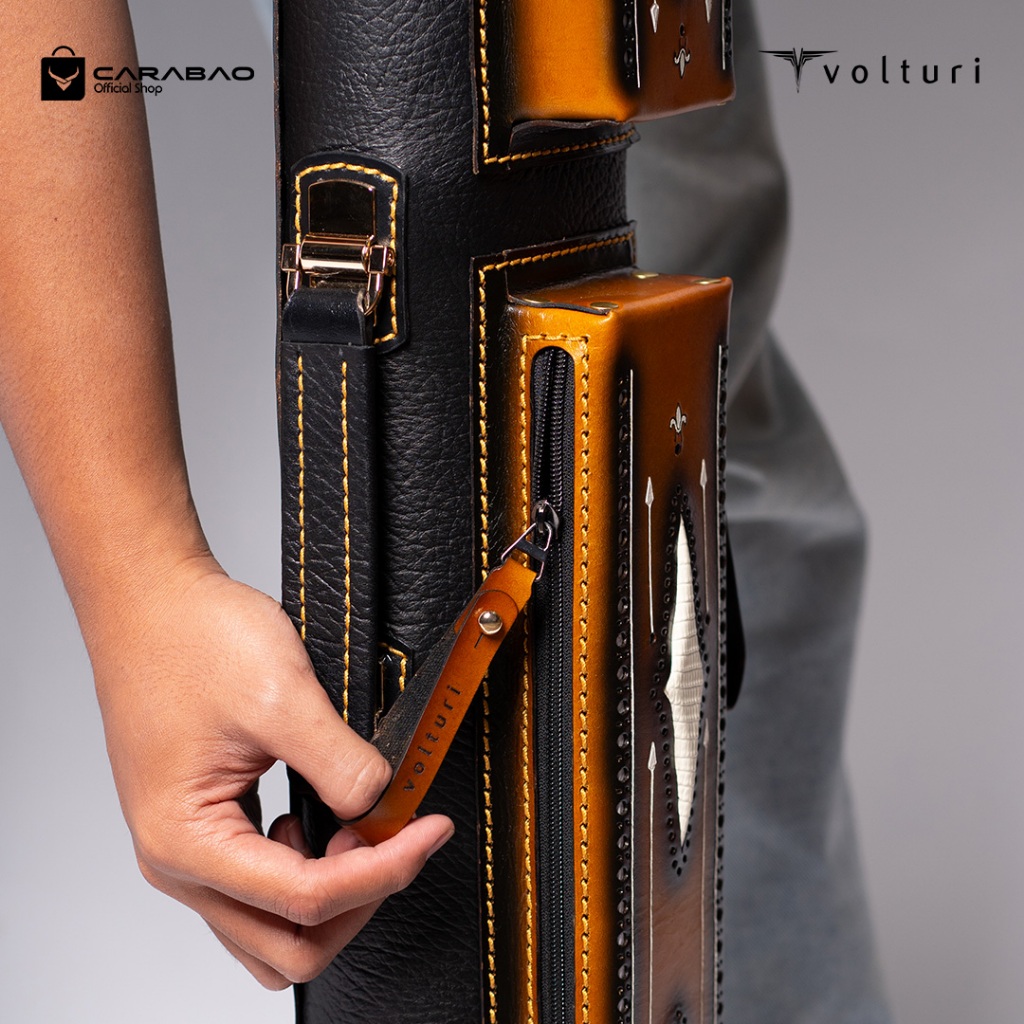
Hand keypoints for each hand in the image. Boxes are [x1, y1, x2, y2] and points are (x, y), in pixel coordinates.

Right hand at [86, 559, 452, 988]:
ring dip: (330, 895)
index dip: (384, 870)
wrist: (151, 600)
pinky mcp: (201, 825)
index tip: (429, 832)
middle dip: (357, 901)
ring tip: (361, 833)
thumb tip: (383, 806)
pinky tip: (323, 822)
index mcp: (187, 842)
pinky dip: (305, 871)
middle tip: (399, 841)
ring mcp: (186, 848)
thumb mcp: (282, 697)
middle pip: (286, 944)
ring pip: (271, 926)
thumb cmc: (192, 639)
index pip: (306, 899)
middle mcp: (178, 861)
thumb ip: (341, 764)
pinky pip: (260, 885)